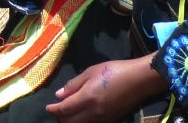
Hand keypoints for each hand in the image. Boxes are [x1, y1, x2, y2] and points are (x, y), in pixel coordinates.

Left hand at [47, 56, 165, 122]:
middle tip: (56, 110)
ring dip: (72, 121)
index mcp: (87, 98)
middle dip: (61, 118)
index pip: (65, 109)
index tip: (47, 108)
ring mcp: (104, 118)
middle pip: (71, 122)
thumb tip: (59, 95)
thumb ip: (74, 84)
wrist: (140, 80)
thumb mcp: (90, 72)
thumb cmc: (114, 71)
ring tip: (67, 113)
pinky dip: (83, 121)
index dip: (53, 110)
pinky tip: (81, 114)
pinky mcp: (112, 120)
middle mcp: (95, 112)